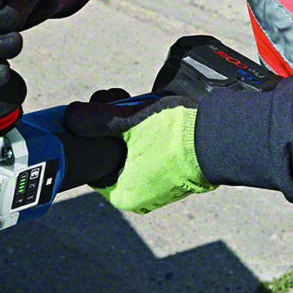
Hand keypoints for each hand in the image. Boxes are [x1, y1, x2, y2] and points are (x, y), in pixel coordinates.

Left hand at [62, 93, 216, 212]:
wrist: (222, 138)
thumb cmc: (173, 137)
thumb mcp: (125, 124)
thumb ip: (93, 121)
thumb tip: (70, 116)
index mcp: (124, 193)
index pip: (91, 165)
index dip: (86, 136)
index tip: (90, 115)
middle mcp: (141, 193)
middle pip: (109, 151)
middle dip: (107, 122)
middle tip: (111, 99)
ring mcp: (159, 182)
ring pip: (129, 145)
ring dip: (125, 120)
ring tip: (128, 99)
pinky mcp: (175, 168)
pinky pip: (149, 146)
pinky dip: (144, 127)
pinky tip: (145, 108)